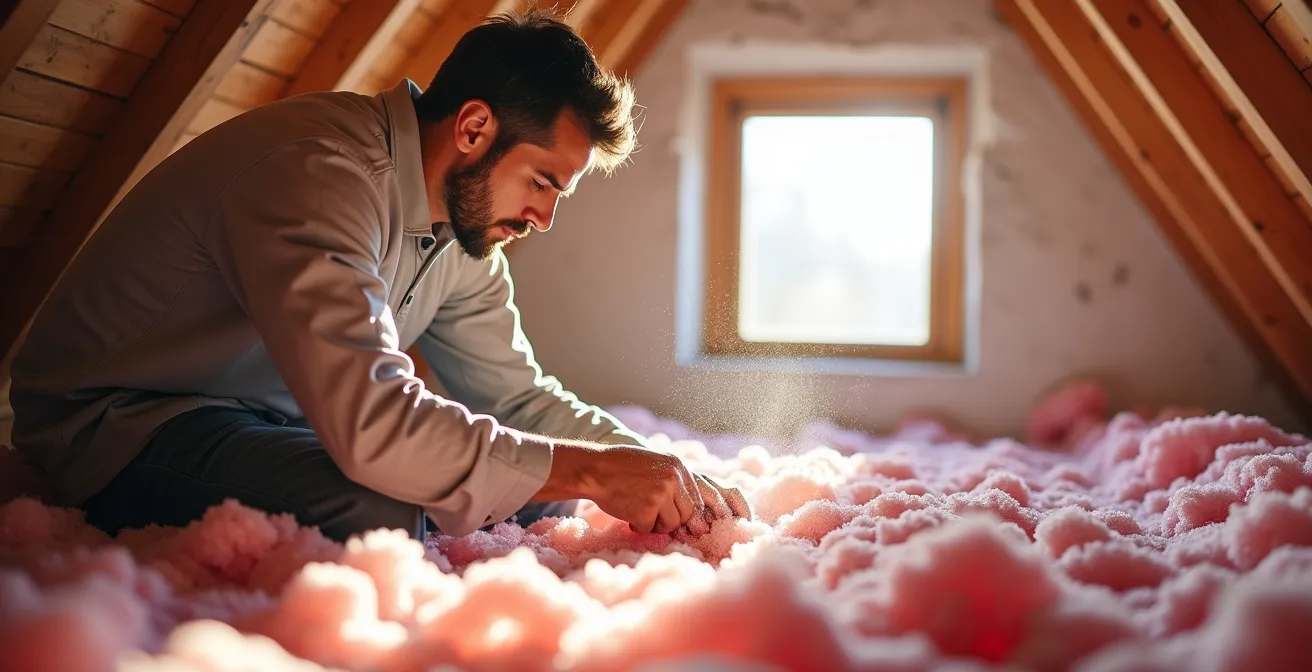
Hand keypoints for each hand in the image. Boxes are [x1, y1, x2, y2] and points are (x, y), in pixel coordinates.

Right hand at [533, 443, 747, 534]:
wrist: (594, 468)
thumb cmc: (623, 470)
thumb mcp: (656, 467)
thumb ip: (677, 485)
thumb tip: (698, 517)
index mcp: (679, 467)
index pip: (704, 495)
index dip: (714, 513)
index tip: (729, 524)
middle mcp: (675, 478)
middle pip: (689, 515)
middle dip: (675, 522)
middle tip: (654, 514)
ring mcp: (662, 492)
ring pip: (671, 525)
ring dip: (655, 523)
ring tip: (637, 506)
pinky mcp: (648, 508)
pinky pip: (650, 530)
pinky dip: (638, 526)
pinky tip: (627, 510)